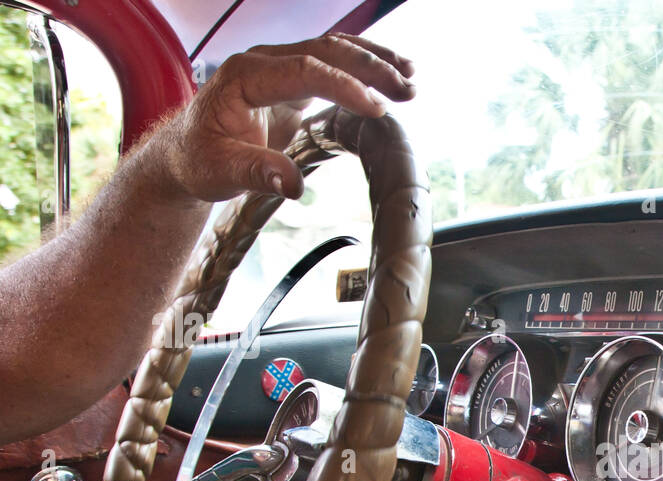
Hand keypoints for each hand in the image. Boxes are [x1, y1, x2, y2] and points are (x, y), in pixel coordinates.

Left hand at [151, 33, 416, 202]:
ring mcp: (278, 67)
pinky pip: (333, 64)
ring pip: (333, 50)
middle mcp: (263, 62)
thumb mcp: (220, 171)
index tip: (375, 108)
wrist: (186, 152)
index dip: (342, 87)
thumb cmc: (199, 159)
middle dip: (369, 67)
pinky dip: (364, 68)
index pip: (302, 70)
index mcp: (244, 77)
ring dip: (373, 61)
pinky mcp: (292, 81)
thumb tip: (292, 185)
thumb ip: (256, 172)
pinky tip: (392, 75)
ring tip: (410, 78)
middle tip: (405, 89)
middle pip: (324, 51)